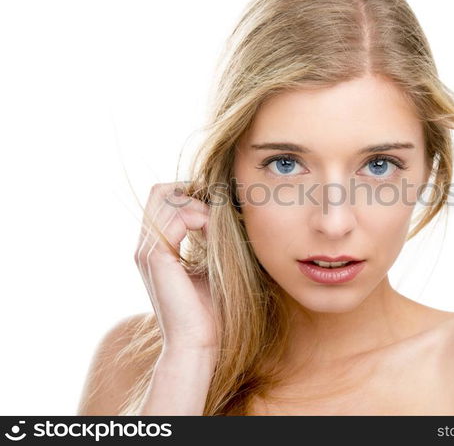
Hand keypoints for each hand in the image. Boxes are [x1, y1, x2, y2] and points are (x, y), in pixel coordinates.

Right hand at [134, 182, 217, 352]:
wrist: (198, 344)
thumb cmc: (209, 312)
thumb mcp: (211, 266)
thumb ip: (210, 239)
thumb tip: (225, 211)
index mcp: (156, 248)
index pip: (164, 199)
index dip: (191, 193)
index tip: (219, 204)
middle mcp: (146, 246)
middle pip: (161, 192)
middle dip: (194, 192)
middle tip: (220, 207)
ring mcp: (146, 250)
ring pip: (168, 199)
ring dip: (201, 206)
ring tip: (219, 228)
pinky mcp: (155, 257)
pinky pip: (177, 218)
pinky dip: (200, 218)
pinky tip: (214, 235)